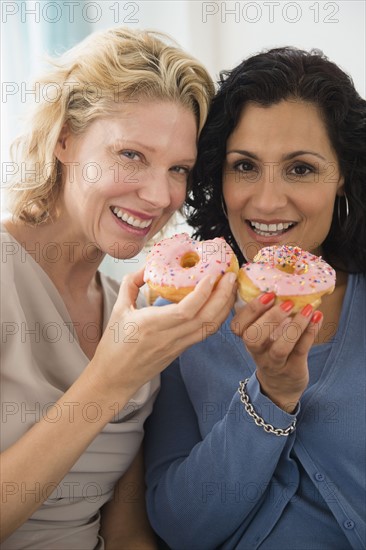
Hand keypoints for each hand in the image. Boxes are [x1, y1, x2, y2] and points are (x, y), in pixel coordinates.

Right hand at [88, 269, 236, 402]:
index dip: (203, 292)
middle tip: (231, 276)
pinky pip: (204, 333)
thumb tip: (145, 267)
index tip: (213, 274)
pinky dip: (217, 318)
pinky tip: (220, 304)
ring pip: (210, 327)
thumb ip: (131, 284)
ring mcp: (178, 345)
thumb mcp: (118, 309)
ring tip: (230, 287)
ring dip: (224, 307)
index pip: (186, 310)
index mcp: (152, 325)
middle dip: (223, 296)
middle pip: (206, 318)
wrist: (115, 378)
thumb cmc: (114, 345)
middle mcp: (169, 336)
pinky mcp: (182, 350)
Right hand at [231, 293, 322, 411]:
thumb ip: (265, 314)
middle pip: (252, 338)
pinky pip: (300, 352)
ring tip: (308, 309)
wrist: (280, 386)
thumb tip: (282, 283)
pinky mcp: (292, 369)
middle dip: (269, 318)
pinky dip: (310, 333)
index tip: (267, 294)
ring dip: (294, 327)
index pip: (237, 326)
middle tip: (287, 303)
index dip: (250, 310)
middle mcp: (256, 352)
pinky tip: (317, 318)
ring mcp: (274, 363)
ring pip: (279, 348)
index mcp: (247, 338)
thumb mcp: (262, 335)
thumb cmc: (270, 350)